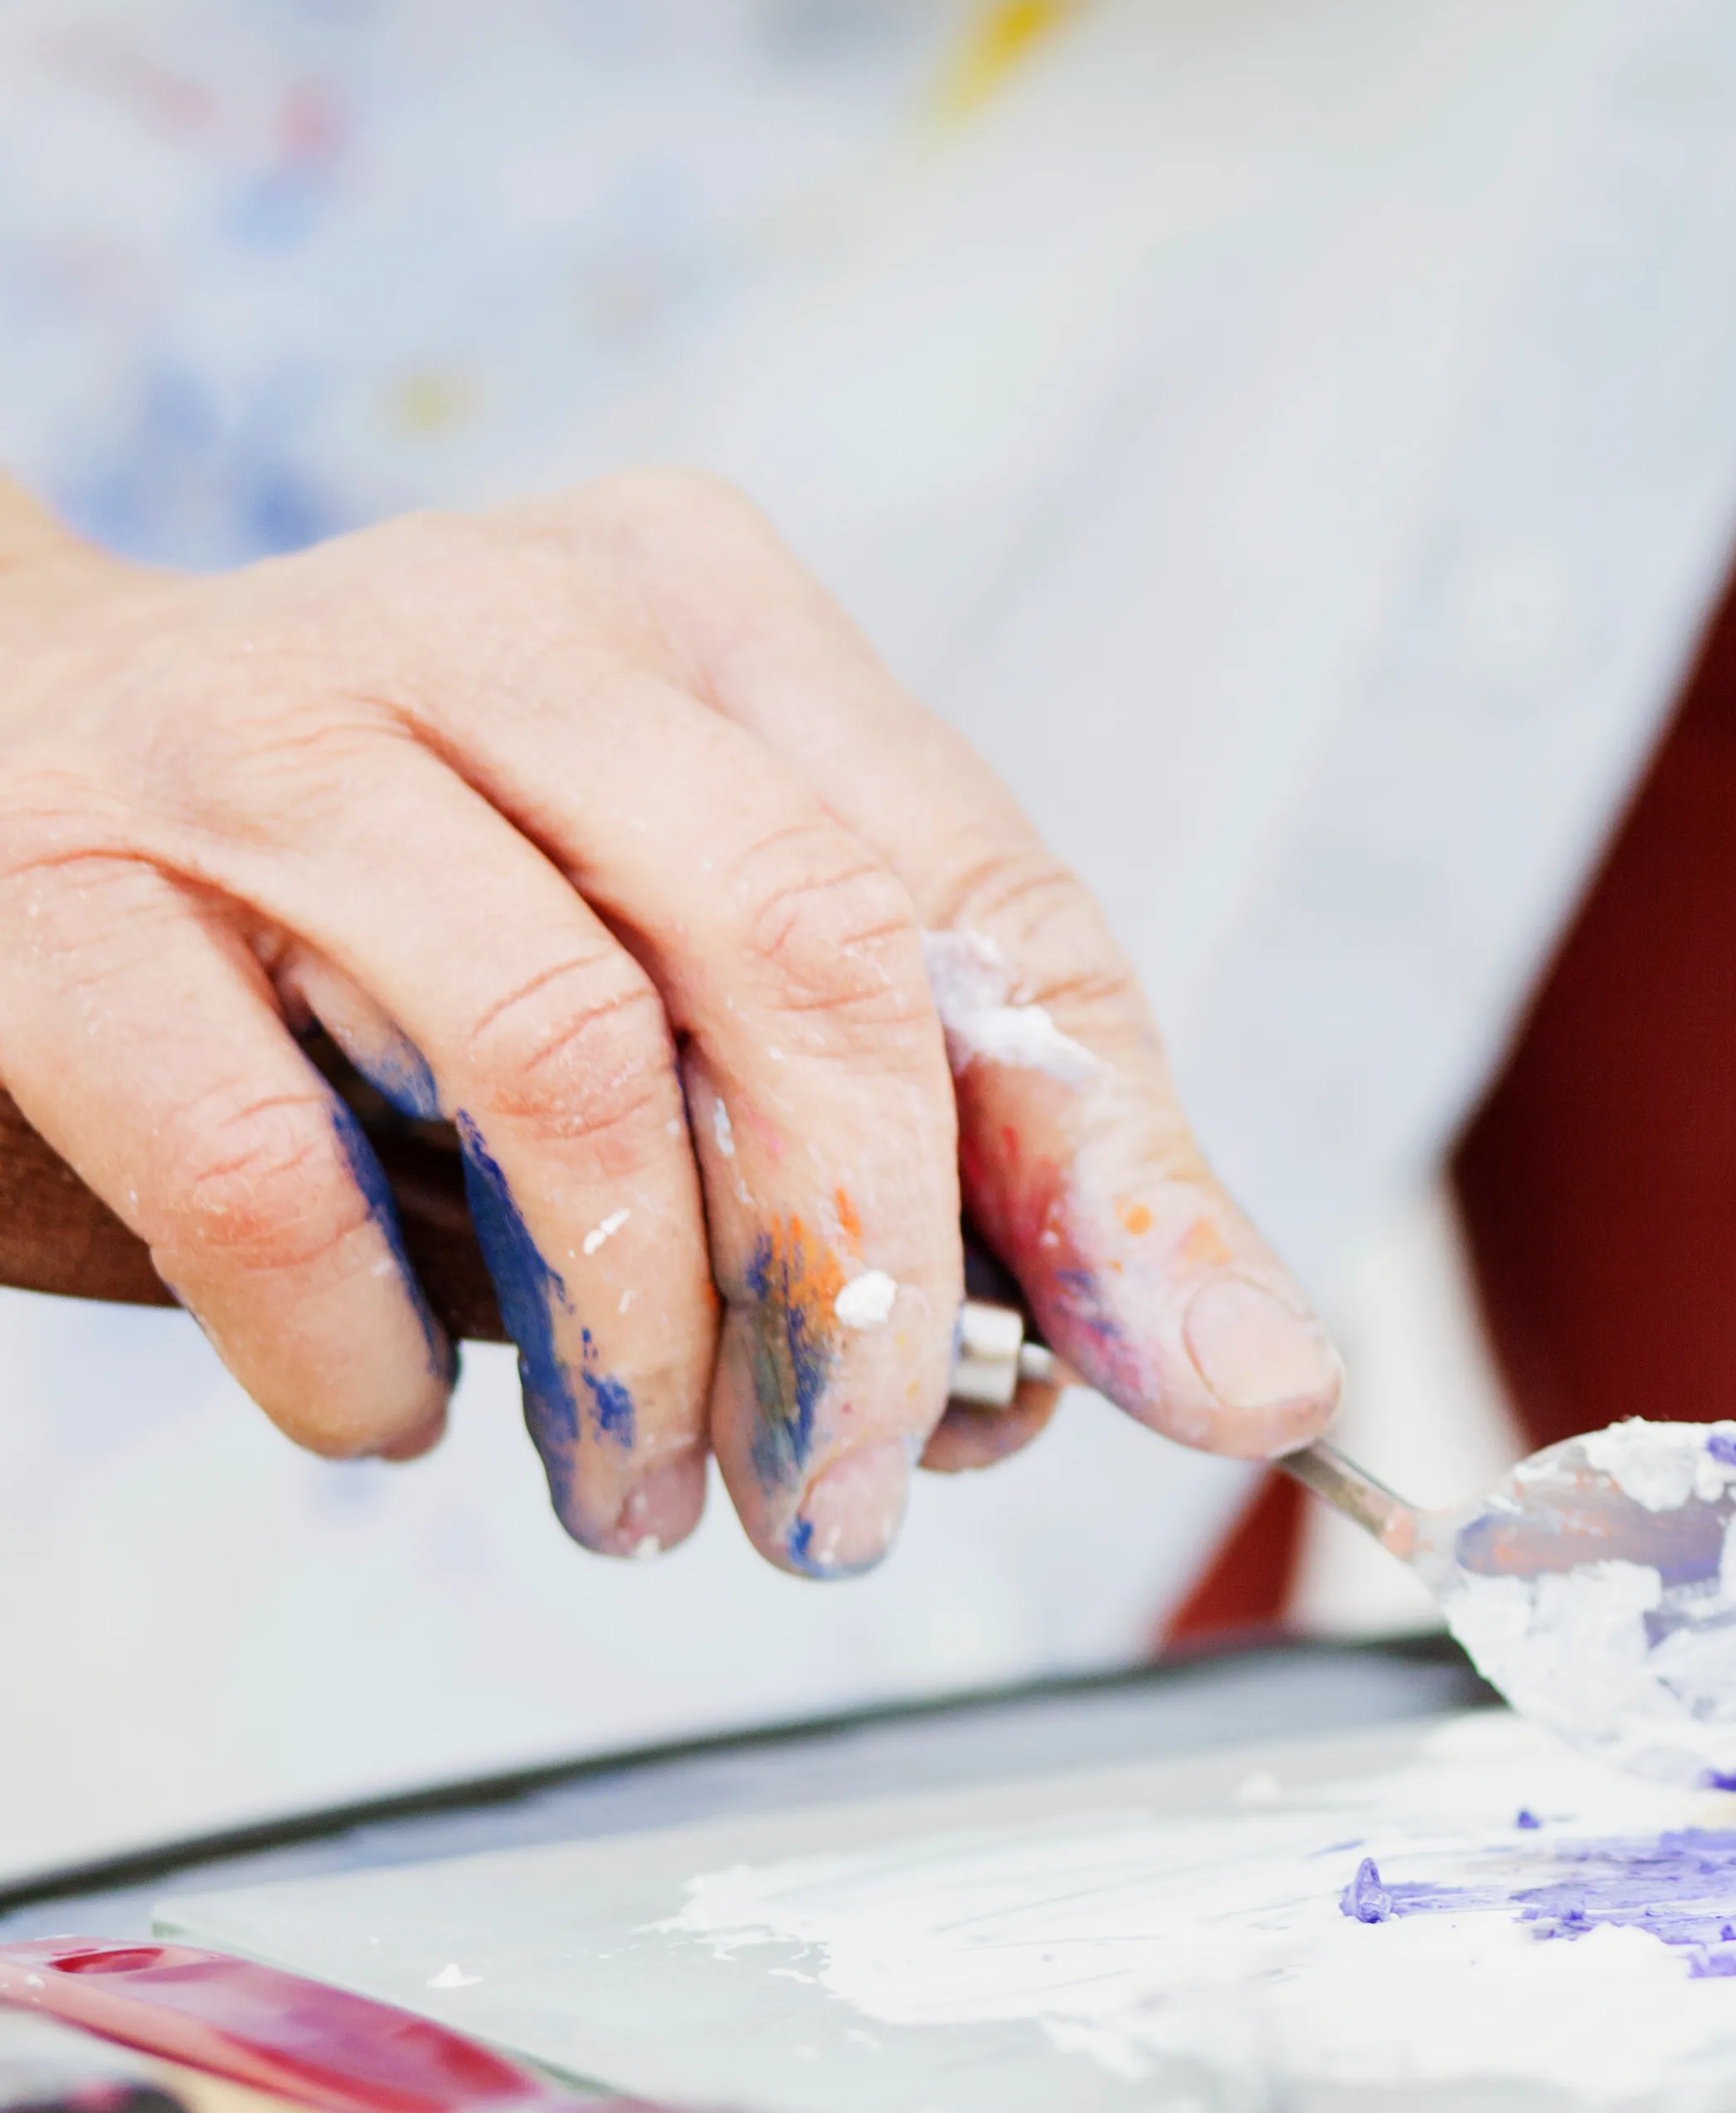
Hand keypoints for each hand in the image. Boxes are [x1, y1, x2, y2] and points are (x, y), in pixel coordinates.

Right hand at [0, 469, 1340, 1569]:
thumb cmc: (379, 901)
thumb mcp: (675, 957)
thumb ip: (941, 1140)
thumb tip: (1240, 1369)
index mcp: (701, 618)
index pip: (984, 910)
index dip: (1105, 1176)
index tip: (1198, 1386)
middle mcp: (504, 631)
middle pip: (807, 965)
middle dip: (870, 1286)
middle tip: (847, 1494)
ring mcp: (263, 744)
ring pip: (564, 1062)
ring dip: (643, 1346)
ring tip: (646, 1494)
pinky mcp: (51, 897)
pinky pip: (268, 1163)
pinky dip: (366, 1347)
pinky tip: (399, 1414)